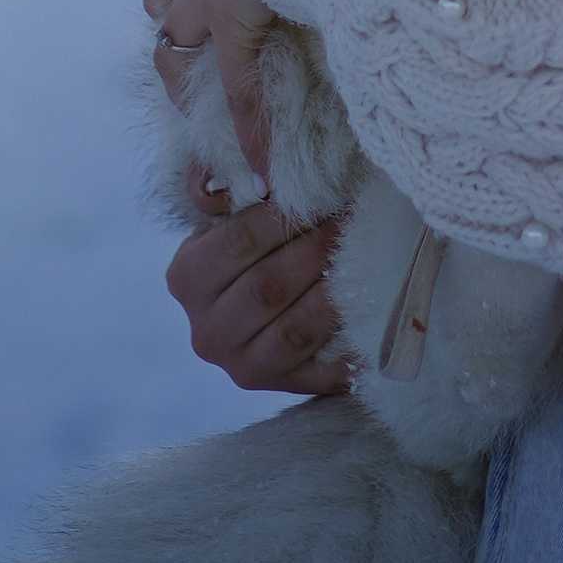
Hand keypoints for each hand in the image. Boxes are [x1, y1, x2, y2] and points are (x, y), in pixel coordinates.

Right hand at [166, 163, 353, 395]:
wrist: (260, 301)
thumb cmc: (249, 243)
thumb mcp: (226, 209)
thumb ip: (221, 183)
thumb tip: (255, 176)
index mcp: (187, 279)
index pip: (237, 243)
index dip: (284, 217)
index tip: (323, 193)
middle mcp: (207, 332)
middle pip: (268, 288)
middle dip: (317, 249)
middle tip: (353, 219)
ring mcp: (243, 366)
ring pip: (296, 329)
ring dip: (337, 290)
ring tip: (368, 255)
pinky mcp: (283, 387)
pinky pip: (324, 368)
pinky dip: (351, 341)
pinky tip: (375, 313)